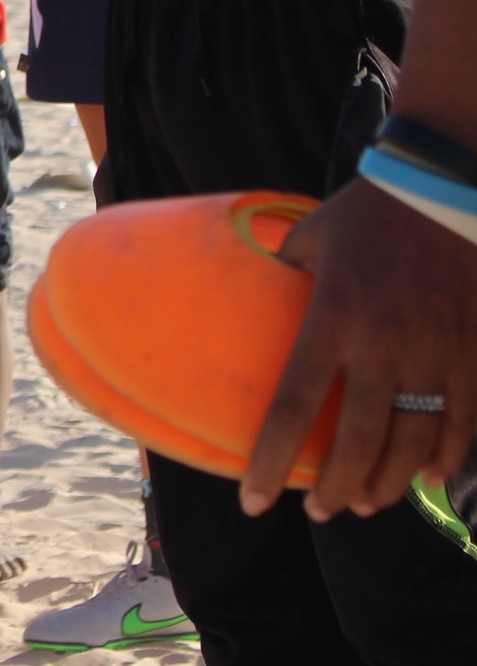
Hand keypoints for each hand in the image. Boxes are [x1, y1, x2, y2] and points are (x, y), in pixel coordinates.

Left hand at [243, 178, 476, 520]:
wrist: (444, 192)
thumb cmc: (366, 214)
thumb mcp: (308, 238)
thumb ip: (281, 274)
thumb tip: (249, 295)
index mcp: (332, 318)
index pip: (295, 406)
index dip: (271, 460)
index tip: (253, 501)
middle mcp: (385, 345)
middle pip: (359, 442)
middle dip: (335, 487)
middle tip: (320, 512)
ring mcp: (436, 353)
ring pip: (414, 443)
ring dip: (388, 484)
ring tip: (364, 503)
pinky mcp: (474, 353)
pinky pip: (464, 422)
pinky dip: (446, 458)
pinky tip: (427, 478)